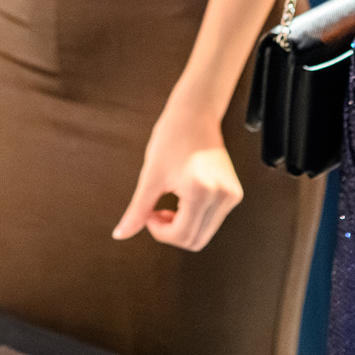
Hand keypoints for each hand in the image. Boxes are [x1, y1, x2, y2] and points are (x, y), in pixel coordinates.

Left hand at [112, 108, 242, 251]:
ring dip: (183, 227)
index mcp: (202, 190)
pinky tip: (183, 199)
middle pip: (195, 240)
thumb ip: (137, 210)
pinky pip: (211, 221)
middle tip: (156, 212)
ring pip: (204, 234)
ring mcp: (231, 195)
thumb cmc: (172, 137)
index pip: (182, 235)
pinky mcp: (234, 194)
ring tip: (170, 204)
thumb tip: (120, 234)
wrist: (194, 114)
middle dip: (171, 233)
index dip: (160, 232)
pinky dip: (194, 219)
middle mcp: (222, 195)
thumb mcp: (150, 176)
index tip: (148, 214)